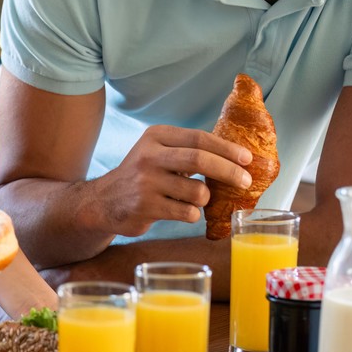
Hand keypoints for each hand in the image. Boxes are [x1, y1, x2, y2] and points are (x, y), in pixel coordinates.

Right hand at [91, 125, 251, 236]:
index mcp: (157, 137)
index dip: (227, 149)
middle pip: (200, 160)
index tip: (247, 159)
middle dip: (229, 171)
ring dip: (205, 199)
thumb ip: (188, 150)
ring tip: (196, 199)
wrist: (104, 201)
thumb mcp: (158, 152)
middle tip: (245, 181)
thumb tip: (235, 157)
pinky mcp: (146, 207)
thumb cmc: (143, 175)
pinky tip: (181, 211)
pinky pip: (186, 212)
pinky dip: (192, 214)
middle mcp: (150, 156)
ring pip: (197, 191)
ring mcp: (146, 182)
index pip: (200, 138)